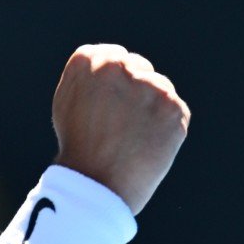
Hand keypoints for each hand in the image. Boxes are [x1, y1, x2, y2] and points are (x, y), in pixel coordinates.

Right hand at [52, 45, 189, 213]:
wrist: (96, 185)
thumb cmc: (79, 147)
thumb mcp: (67, 101)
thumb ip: (90, 75)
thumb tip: (115, 62)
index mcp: (88, 60)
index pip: (115, 57)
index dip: (115, 85)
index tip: (110, 107)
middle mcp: (119, 66)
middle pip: (140, 68)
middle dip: (136, 92)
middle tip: (123, 125)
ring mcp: (149, 87)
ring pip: (160, 88)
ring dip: (153, 108)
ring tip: (134, 138)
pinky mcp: (173, 108)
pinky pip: (176, 110)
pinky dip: (168, 127)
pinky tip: (148, 144)